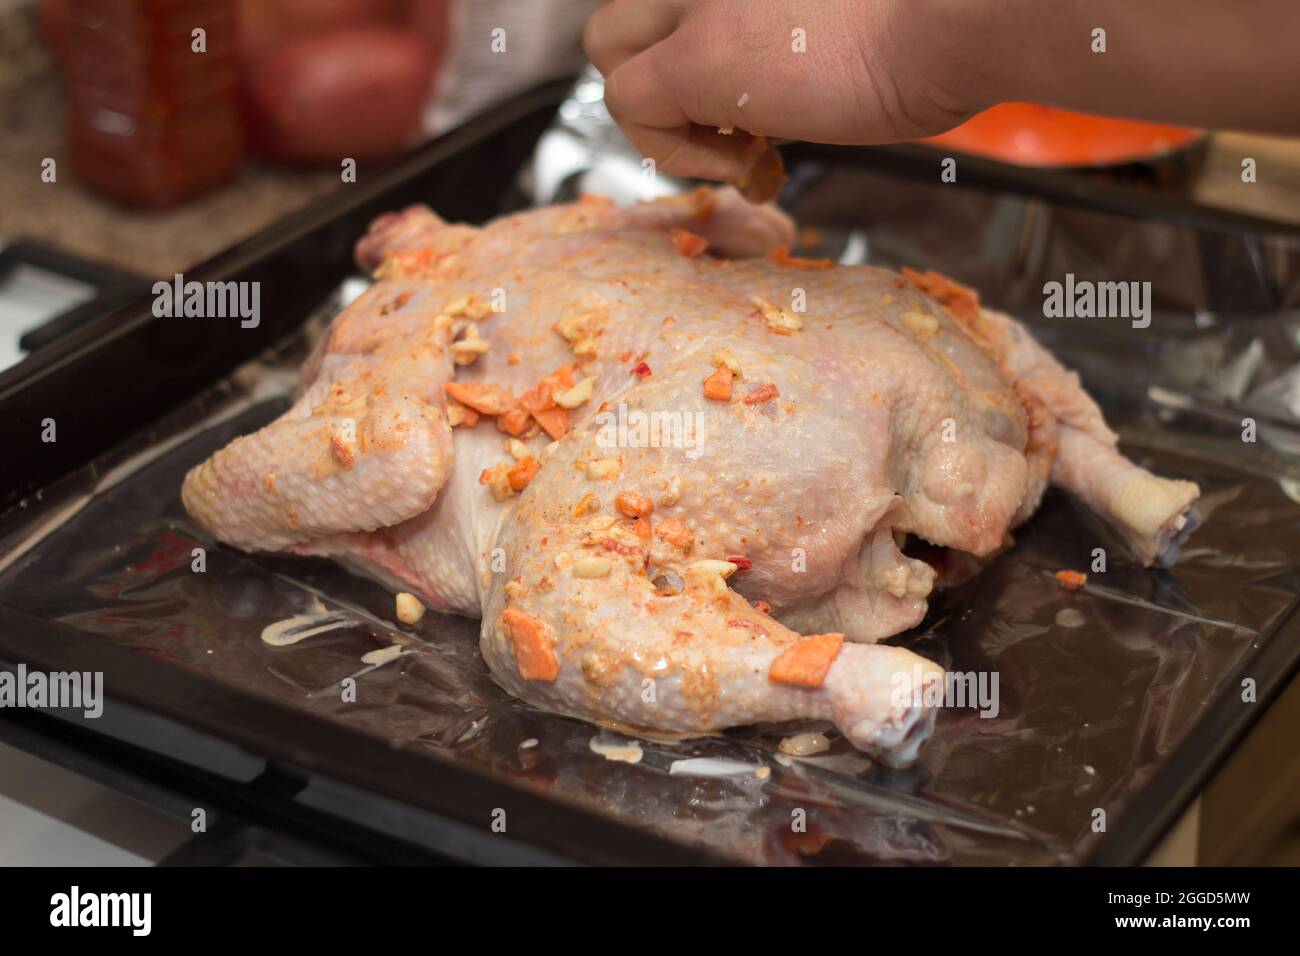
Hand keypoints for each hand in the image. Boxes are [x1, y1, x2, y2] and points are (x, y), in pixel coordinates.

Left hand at [584, 0, 989, 182]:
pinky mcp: (696, 57)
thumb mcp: (821, 25)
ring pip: (607, 52)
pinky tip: (744, 157)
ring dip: (661, 112)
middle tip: (723, 119)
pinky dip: (672, 149)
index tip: (746, 99)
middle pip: (620, 18)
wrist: (946, 30)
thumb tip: (748, 98)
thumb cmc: (918, 31)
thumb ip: (764, 46)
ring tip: (741, 140)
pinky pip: (629, 106)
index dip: (686, 54)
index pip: (665, 6)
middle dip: (657, 79)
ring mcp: (695, 3)